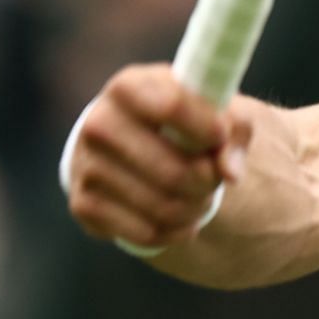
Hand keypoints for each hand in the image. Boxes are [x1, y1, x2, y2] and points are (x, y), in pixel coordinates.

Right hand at [65, 64, 249, 250]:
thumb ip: (235, 128)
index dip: (207, 128)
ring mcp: (86, 166)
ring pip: (163, 206)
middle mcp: (98, 123)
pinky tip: (185, 219)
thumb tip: (230, 172)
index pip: (172, 107)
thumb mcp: (212, 107)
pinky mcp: (84, 205)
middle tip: (216, 177)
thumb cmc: (181, 119)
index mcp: (128, 86)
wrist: (129, 140)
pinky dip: (177, 230)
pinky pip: (146, 231)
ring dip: (196, 207)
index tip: (221, 137)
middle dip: (207, 180)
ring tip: (204, 196)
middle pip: (173, 171)